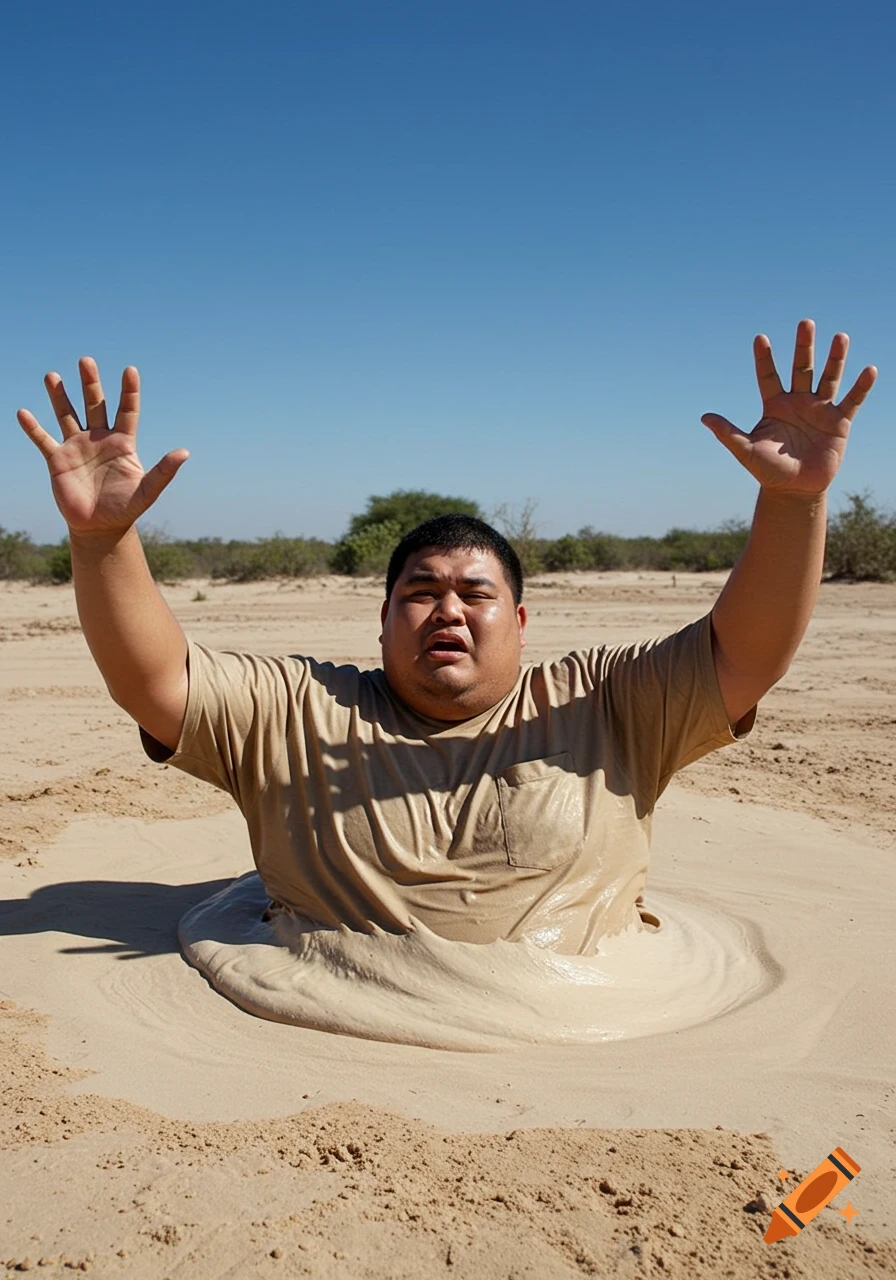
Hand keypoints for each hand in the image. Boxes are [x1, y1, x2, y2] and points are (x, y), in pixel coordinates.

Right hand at [16, 358, 188, 534]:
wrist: (100, 527)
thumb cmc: (126, 508)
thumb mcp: (148, 490)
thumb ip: (164, 471)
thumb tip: (185, 453)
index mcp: (122, 442)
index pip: (127, 411)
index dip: (129, 391)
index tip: (130, 370)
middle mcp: (98, 439)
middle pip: (94, 405)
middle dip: (90, 383)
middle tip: (86, 361)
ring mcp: (77, 447)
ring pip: (67, 415)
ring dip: (59, 396)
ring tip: (52, 375)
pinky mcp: (58, 460)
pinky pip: (43, 440)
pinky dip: (32, 428)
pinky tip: (23, 413)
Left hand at [702, 320, 876, 495]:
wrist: (795, 490)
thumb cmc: (769, 471)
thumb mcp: (746, 451)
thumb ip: (728, 433)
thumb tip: (704, 417)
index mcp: (775, 405)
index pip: (768, 376)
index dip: (765, 358)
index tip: (760, 338)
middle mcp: (798, 402)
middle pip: (801, 368)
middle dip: (804, 347)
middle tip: (805, 323)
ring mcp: (820, 410)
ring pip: (828, 378)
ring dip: (835, 358)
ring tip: (840, 337)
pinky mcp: (839, 422)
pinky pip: (852, 401)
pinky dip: (861, 387)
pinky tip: (869, 370)